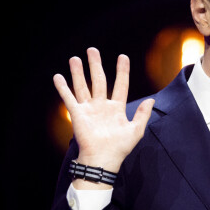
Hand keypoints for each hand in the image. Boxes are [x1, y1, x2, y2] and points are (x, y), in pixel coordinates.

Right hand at [53, 47, 153, 187]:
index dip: (122, 71)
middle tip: (92, 50)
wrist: (102, 160)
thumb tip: (151, 100)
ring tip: (75, 58)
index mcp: (117, 108)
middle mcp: (102, 106)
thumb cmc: (120, 148)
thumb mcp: (136, 131)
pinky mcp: (77, 114)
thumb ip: (143, 115)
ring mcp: (89, 109)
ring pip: (83, 86)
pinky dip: (63, 87)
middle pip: (99, 80)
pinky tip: (58, 76)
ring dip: (78, 72)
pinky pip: (69, 98)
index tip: (123, 56)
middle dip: (95, 65)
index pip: (120, 85)